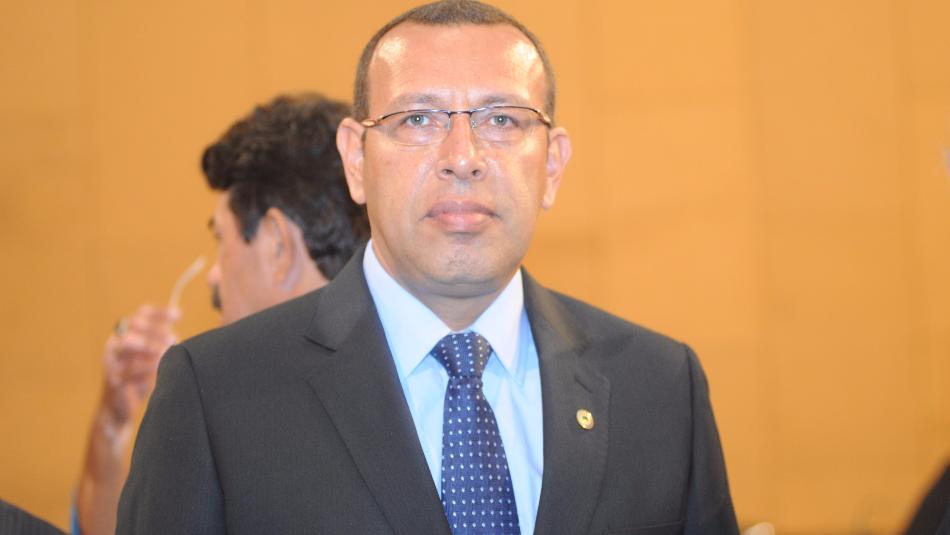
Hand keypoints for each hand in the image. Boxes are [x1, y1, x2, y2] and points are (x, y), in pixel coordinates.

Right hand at [100, 304, 179, 428]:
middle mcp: (114, 343)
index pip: (141, 314)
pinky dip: (146, 370)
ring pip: (127, 343)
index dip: (160, 313)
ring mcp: (110, 360)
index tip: (179, 315)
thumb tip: (177, 322)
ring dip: (150, 346)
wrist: (120, 408)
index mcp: (125, 334)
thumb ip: (162, 339)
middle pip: (134, 324)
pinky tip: (157, 372)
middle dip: (155, 330)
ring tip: (166, 353)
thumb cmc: (140, 377)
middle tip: (173, 338)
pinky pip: (129, 370)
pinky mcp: (112, 379)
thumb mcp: (152, 355)